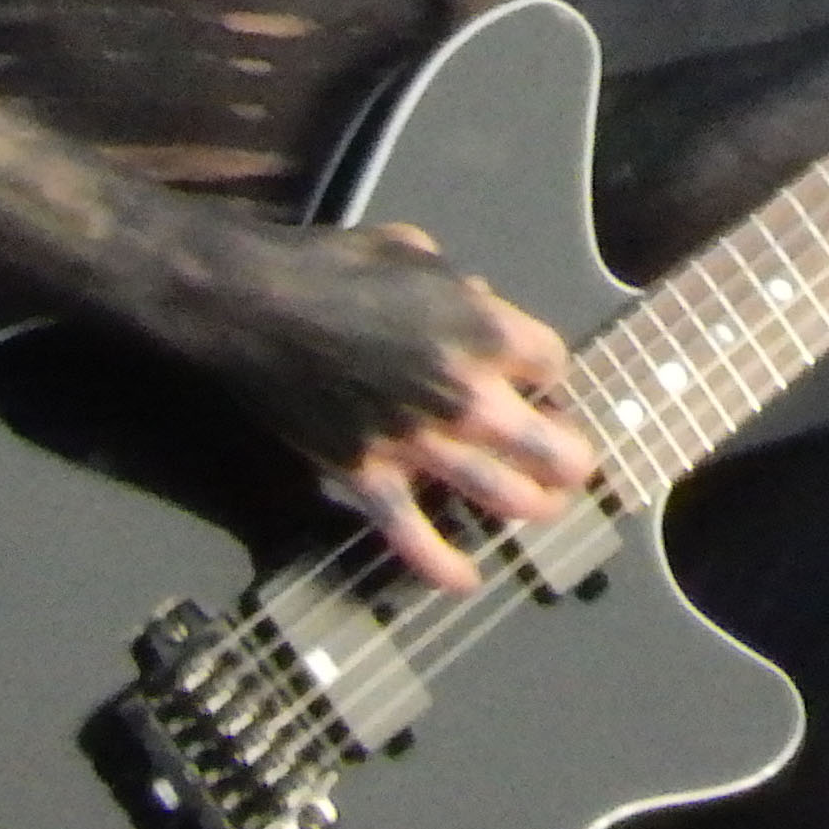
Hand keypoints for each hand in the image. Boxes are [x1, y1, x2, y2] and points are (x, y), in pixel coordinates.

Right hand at [215, 217, 597, 593]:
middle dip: (570, 457)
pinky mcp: (369, 478)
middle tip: (574, 463)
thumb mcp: (414, 251)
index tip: (539, 377)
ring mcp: (418, 444)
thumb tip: (476, 304)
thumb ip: (458, 287)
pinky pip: (413, 536)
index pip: (551, 363)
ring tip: (545, 508)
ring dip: (533, 507)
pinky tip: (467, 577)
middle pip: (549, 445)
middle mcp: (465, 394)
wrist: (254, 304)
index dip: (547, 370)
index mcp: (483, 330)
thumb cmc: (334, 264)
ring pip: (500, 495)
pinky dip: (442, 564)